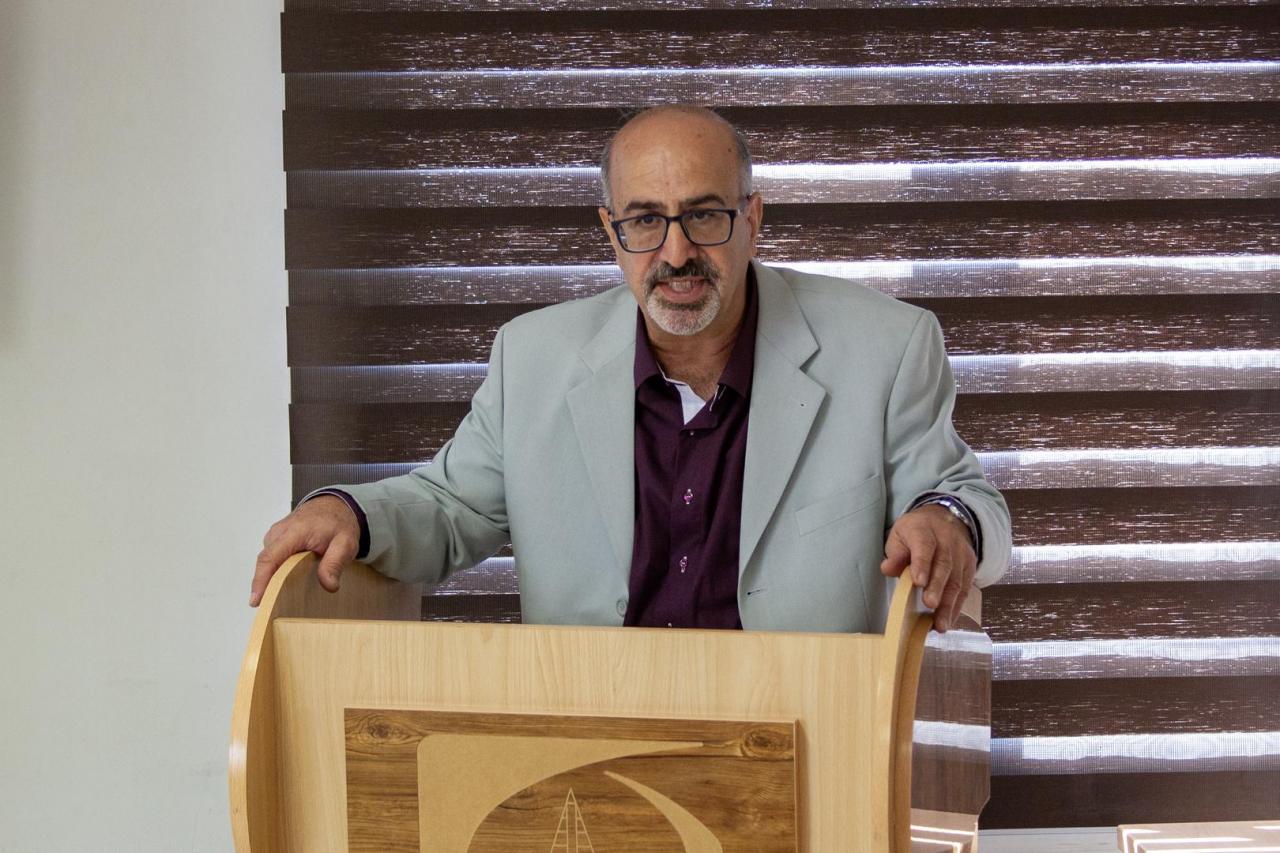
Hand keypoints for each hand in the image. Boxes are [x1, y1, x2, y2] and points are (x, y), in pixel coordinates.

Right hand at [250, 495, 360, 606]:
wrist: (334, 507)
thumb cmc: (338, 524)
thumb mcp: (345, 543)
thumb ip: (335, 563)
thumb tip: (328, 585)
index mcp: (295, 531)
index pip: (271, 557)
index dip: (261, 580)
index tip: (256, 600)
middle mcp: (279, 532)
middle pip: (265, 563)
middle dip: (264, 586)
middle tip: (271, 609)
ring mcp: (275, 536)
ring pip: (268, 562)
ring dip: (272, 579)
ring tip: (282, 598)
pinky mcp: (275, 540)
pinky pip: (272, 559)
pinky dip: (276, 572)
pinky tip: (286, 583)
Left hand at [879, 504, 976, 631]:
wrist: (944, 519)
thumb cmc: (915, 532)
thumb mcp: (899, 535)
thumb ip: (895, 554)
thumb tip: (888, 569)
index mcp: (924, 530)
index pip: (924, 546)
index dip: (922, 564)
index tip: (918, 582)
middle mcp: (947, 541)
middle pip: (944, 565)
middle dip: (937, 587)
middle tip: (930, 604)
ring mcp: (961, 554)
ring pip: (957, 580)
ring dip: (949, 604)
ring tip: (941, 624)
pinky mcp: (970, 566)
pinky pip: (965, 588)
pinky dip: (957, 606)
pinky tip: (949, 620)